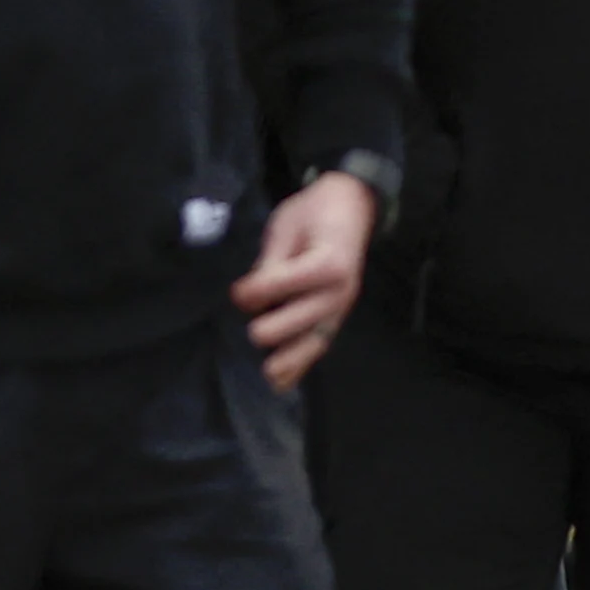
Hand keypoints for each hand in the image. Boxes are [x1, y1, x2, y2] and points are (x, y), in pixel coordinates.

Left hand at [236, 170, 377, 387]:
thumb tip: (249, 292)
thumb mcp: (287, 226)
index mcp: (329, 261)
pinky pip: (321, 342)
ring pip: (317, 338)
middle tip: (251, 330)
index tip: (238, 294)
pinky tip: (283, 381)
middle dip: (277, 326)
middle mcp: (341, 289)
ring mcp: (342, 305)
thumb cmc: (313, 212)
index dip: (262, 289)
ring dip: (293, 359)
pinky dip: (302, 363)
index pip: (293, 282)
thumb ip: (272, 261)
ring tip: (269, 376)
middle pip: (307, 317)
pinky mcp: (337, 315)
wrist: (351, 207)